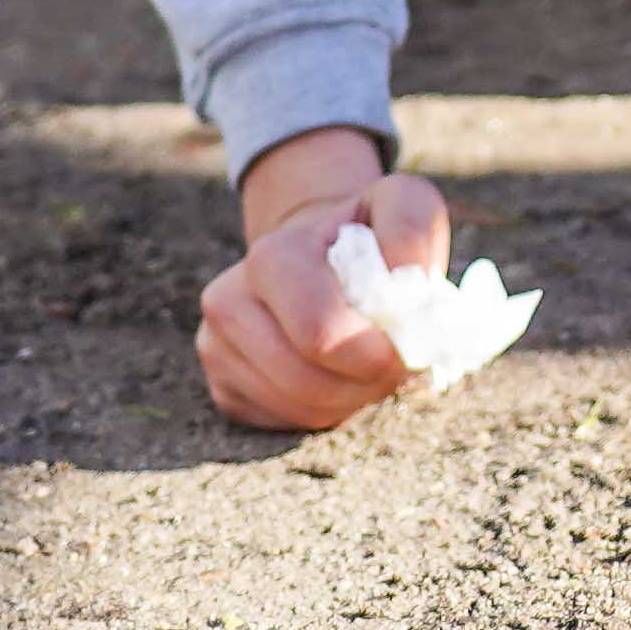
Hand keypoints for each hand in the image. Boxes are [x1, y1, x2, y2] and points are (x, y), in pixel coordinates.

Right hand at [201, 124, 456, 431]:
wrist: (315, 250)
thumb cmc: (365, 233)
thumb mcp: (402, 206)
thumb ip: (413, 232)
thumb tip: (407, 282)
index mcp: (271, 257)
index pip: (321, 333)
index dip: (375, 354)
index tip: (407, 348)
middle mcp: (229, 303)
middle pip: (307, 382)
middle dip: (366, 383)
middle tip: (396, 363)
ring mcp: (217, 349)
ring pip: (298, 408)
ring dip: (350, 399)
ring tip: (369, 365)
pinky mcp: (224, 388)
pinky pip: (285, 423)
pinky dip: (325, 411)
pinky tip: (338, 376)